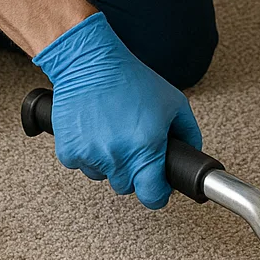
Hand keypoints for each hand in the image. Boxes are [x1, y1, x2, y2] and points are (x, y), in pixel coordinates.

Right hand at [33, 11, 201, 208]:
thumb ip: (189, 133)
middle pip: (126, 187)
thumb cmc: (130, 79)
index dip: (157, 193)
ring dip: (107, 162)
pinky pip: (80, 164)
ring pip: (102, 176)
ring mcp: (90, 155)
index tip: (156, 186)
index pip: (153, 197)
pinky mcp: (69, 151)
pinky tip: (93, 130)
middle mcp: (117, 156)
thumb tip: (190, 156)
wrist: (89, 62)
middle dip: (131, 171)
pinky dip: (86, 152)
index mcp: (146, 148)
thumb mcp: (174, 103)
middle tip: (131, 145)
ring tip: (110, 131)